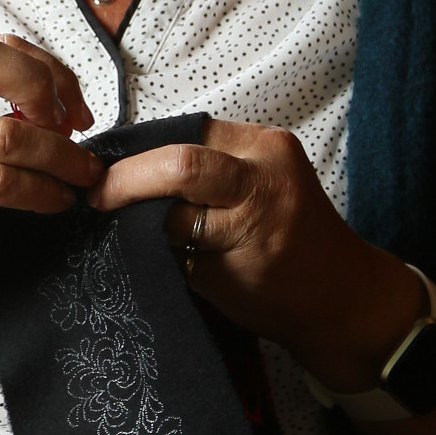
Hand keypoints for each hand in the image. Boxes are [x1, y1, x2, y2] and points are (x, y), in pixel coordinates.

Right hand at [0, 32, 100, 331]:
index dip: (41, 68)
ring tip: (83, 176)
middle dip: (52, 94)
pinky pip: (0, 182)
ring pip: (8, 133)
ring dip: (60, 156)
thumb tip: (50, 122)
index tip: (67, 106)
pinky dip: (41, 192)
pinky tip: (56, 201)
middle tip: (76, 131)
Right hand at [91, 119, 424, 392]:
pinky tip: (158, 177)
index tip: (94, 203)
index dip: (126, 187)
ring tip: (125, 185)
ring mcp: (273, 143)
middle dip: (135, 168)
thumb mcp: (211, 278)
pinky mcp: (270, 141)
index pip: (178, 175)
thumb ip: (168, 239)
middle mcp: (271, 160)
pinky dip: (180, 156)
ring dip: (156, 159)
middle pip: (183, 146)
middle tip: (101, 192)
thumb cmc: (279, 299)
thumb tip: (120, 215)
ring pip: (192, 136)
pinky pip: (210, 139)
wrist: (341, 292)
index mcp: (260, 201)